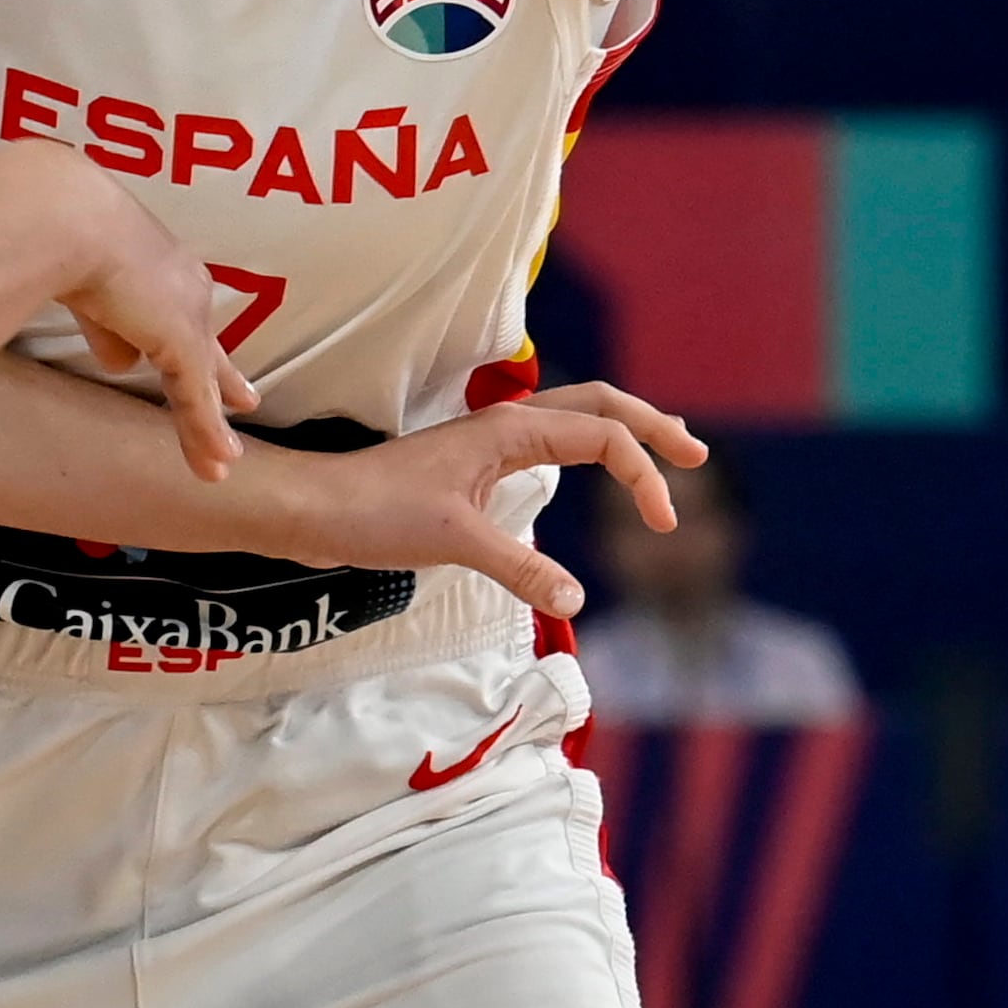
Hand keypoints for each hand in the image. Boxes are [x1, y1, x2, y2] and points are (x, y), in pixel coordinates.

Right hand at [0, 149, 258, 480]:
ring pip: (200, 380)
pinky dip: (202, 433)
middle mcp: (184, 285)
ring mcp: (187, 315)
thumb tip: (118, 359)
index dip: (193, 337)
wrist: (71, 219)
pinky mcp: (182, 343)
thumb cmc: (62, 230)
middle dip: (224, 378)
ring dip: (202, 423)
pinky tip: (217, 464)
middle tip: (248, 400)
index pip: (183, 311)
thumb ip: (103, 319)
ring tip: (218, 461)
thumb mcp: (83, 279)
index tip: (205, 354)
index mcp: (158, 262)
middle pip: (207, 346)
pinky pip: (195, 398)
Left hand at [254, 381, 705, 616]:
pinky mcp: (474, 466)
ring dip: (622, 430)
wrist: (311, 508)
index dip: (643, 473)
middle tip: (696, 454)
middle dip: (651, 425)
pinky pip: (549, 443)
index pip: (603, 435)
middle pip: (598, 406)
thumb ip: (519, 567)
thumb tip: (577, 601)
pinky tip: (590, 468)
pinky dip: (587, 448)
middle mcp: (505, 427)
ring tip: (664, 448)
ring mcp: (490, 444)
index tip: (664, 523)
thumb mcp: (453, 541)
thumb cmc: (373, 514)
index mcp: (508, 431)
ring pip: (574, 419)